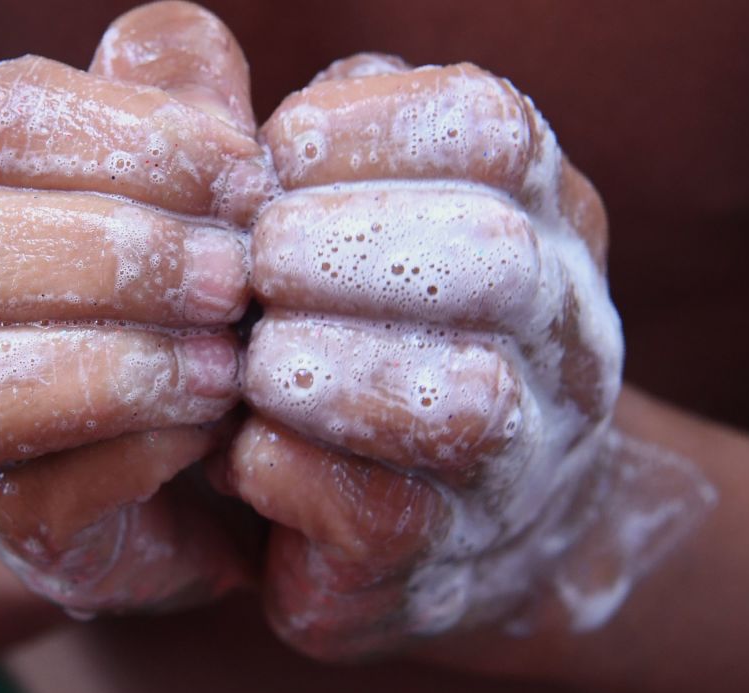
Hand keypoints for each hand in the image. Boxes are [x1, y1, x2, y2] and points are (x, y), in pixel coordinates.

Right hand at [0, 1, 274, 615]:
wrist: (192, 456)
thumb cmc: (185, 290)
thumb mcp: (191, 176)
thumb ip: (181, 96)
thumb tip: (183, 50)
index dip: (130, 138)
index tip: (246, 172)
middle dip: (115, 255)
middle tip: (234, 277)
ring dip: (115, 366)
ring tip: (227, 364)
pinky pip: (30, 496)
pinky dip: (135, 454)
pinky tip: (210, 434)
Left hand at [229, 54, 631, 657]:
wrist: (460, 512)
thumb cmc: (369, 321)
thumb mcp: (355, 203)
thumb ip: (291, 133)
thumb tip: (187, 77)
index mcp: (543, 216)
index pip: (493, 132)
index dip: (369, 128)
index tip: (277, 155)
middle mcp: (561, 330)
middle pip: (495, 257)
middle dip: (344, 245)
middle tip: (256, 261)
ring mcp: (521, 455)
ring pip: (463, 403)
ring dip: (327, 367)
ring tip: (253, 360)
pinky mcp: (443, 557)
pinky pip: (383, 512)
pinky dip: (292, 468)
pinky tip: (244, 448)